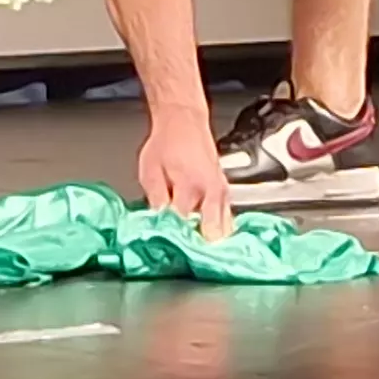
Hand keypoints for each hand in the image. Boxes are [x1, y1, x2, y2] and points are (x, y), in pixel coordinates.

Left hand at [140, 118, 233, 242]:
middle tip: (187, 256)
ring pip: (224, 231)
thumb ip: (155, 199)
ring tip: (200, 253)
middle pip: (211, 233)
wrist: (184, 121)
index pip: (184, 224)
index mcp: (190, 185)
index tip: (169, 250)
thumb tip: (158, 224)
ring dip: (211, 242)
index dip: (176, 240)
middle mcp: (211, 192)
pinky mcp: (227, 194)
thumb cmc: (166, 143)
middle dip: (199, 247)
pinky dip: (219, 231)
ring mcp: (222, 194)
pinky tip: (210, 240)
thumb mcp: (150, 170)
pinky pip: (227, 220)